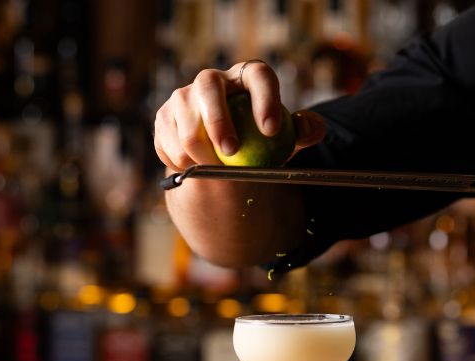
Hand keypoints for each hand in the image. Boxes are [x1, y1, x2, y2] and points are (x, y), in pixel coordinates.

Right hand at [154, 62, 325, 171]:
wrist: (225, 156)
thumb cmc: (261, 141)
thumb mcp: (288, 138)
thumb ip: (305, 130)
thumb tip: (310, 127)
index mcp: (246, 78)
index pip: (258, 75)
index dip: (265, 98)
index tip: (272, 130)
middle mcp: (211, 80)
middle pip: (207, 87)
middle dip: (218, 120)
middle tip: (232, 151)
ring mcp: (182, 97)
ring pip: (185, 124)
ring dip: (202, 155)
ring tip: (218, 170)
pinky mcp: (164, 119)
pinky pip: (171, 146)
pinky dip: (185, 165)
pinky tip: (198, 168)